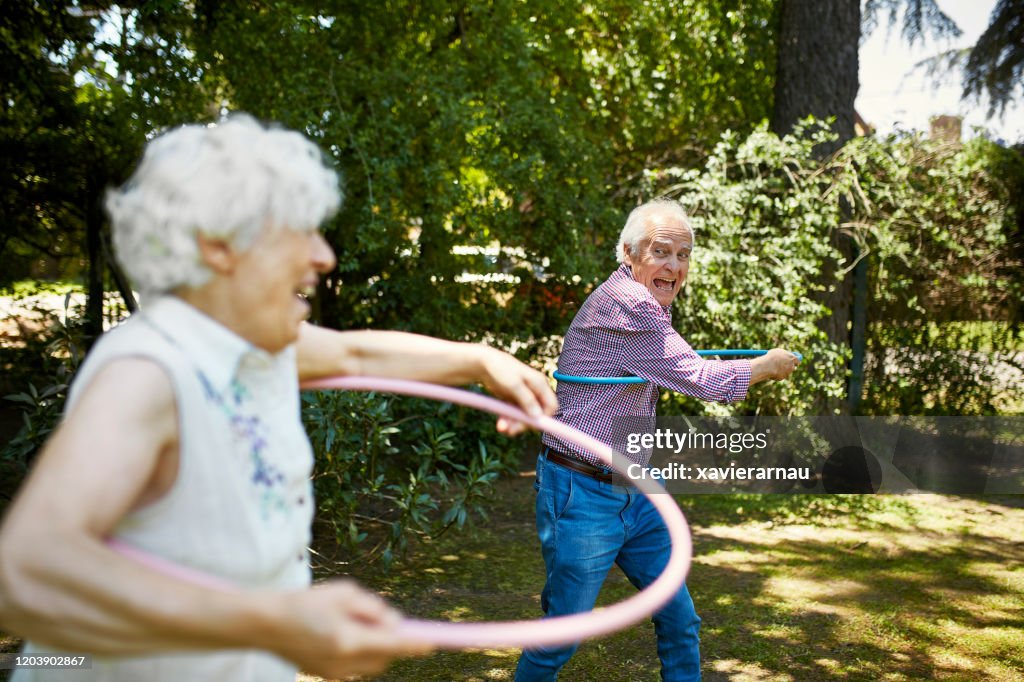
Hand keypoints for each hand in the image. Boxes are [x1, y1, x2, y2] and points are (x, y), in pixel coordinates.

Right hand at [270, 579, 431, 678]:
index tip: (433, 643)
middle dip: (392, 640)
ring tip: (353, 622)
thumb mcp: (344, 593)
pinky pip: (356, 665)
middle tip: (382, 620)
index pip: (392, 644)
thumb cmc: (307, 602)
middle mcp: (344, 662)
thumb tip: (394, 623)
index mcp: (348, 640)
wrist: (267, 624)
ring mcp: (334, 673)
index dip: (415, 644)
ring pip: (372, 662)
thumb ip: (373, 607)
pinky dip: (360, 651)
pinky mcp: (326, 675)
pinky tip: (342, 632)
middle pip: (386, 656)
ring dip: (376, 646)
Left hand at [477, 347, 558, 435]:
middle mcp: (535, 391)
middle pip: (537, 414)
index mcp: (540, 384)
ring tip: (501, 428)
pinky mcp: (514, 401)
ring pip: (525, 417)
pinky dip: (509, 420)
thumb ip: (527, 399)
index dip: (544, 418)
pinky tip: (501, 423)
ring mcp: (524, 397)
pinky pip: (515, 415)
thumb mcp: (513, 384)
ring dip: (514, 424)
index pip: (551, 406)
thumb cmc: (500, 368)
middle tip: (511, 430)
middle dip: (525, 423)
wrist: (483, 363)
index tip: (530, 426)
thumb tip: (538, 416)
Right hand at [750, 348, 800, 383]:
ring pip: (785, 371)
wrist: (768, 365)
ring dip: (780, 370)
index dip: (796, 361)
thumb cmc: (773, 356)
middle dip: (789, 367)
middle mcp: (792, 366)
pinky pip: (779, 375)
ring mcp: (787, 373)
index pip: (798, 360)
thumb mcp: (779, 352)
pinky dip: (775, 374)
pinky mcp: (782, 377)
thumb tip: (785, 356)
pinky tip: (770, 370)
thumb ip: (784, 354)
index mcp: (792, 358)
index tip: (793, 361)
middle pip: (793, 367)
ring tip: (772, 366)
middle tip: (783, 365)